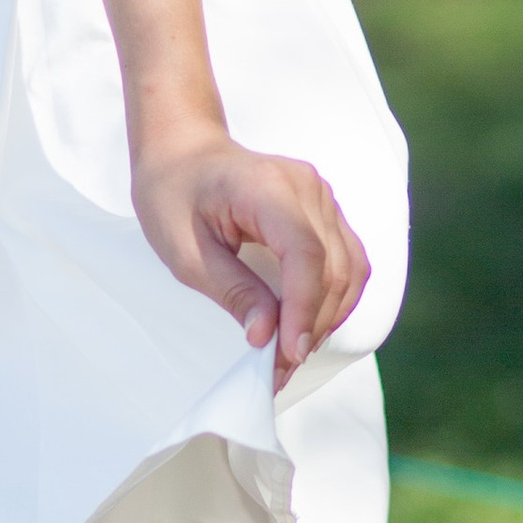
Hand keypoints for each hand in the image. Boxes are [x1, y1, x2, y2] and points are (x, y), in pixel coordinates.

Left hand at [132, 128, 368, 382]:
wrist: (182, 152)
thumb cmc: (173, 194)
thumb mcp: (185, 251)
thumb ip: (232, 291)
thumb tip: (266, 336)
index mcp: (267, 188)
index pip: (306, 254)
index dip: (303, 309)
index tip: (288, 353)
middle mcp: (306, 187)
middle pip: (333, 268)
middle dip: (311, 325)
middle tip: (279, 370)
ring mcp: (321, 196)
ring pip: (349, 269)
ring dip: (326, 317)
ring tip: (291, 353)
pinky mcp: (325, 211)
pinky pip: (346, 260)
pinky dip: (333, 299)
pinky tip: (306, 324)